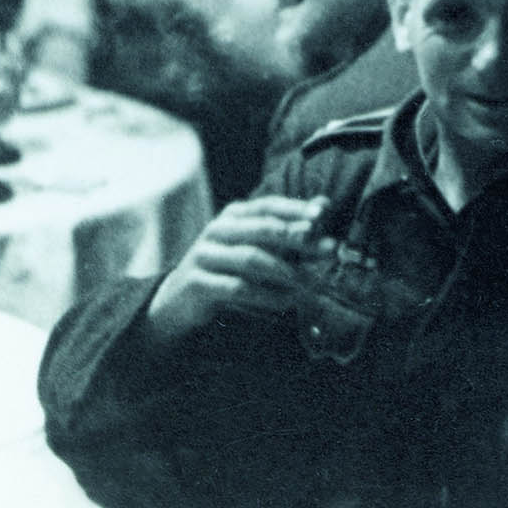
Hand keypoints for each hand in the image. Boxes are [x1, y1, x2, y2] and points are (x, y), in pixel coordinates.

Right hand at [148, 195, 328, 339]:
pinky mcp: (197, 283)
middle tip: (327, 249)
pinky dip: (266, 295)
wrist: (180, 301)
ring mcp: (205, 255)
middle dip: (298, 238)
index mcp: (234, 215)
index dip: (297, 209)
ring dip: (286, 271)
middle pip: (263, 228)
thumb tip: (325, 207)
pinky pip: (237, 288)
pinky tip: (286, 302)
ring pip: (251, 258)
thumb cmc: (228, 271)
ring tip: (310, 283)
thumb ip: (290, 232)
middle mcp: (218, 229)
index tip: (323, 216)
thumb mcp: (258, 248)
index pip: (268, 205)